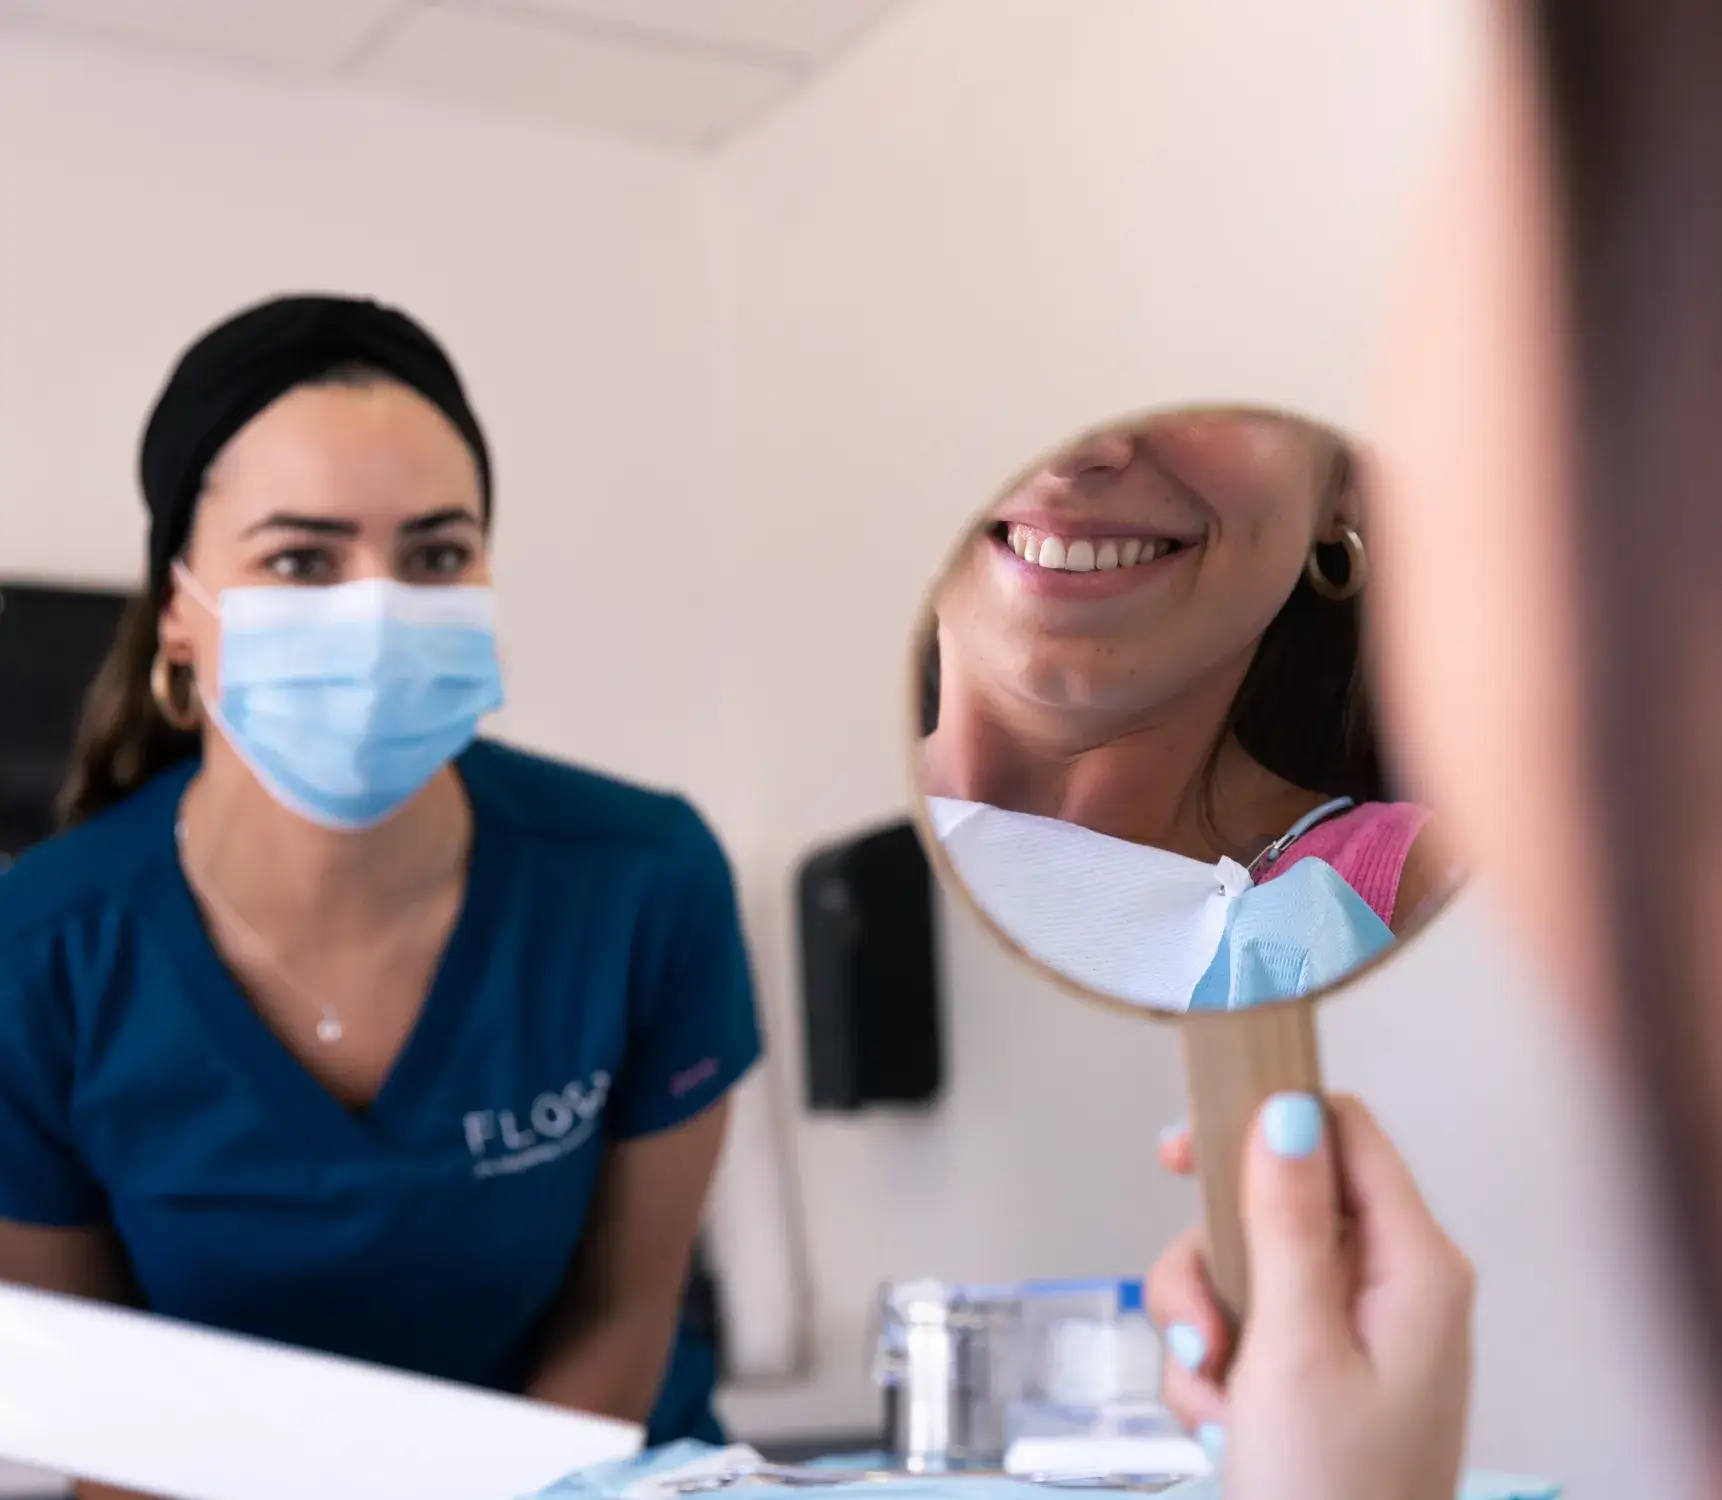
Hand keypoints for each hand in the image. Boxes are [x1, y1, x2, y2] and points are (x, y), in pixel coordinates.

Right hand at [1149, 1094, 1472, 1499]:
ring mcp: (1354, 1327)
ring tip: (1214, 1394)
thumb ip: (1286, 1224)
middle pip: (1274, 1201)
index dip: (1260, 1122)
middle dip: (1212, 1261)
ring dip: (1204, 1323)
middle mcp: (1389, 1284)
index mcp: (1414, 1265)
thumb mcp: (1295, 1350)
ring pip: (1244, 1262)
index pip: (1342, 1132)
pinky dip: (1213, 1364)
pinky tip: (1222, 1419)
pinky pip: (1243, 1320)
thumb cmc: (1333, 1498)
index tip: (1181, 1150)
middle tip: (1197, 1323)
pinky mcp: (1319, 1365)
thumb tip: (1287, 1111)